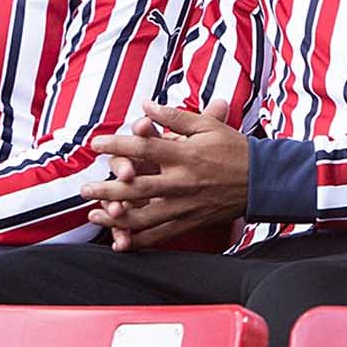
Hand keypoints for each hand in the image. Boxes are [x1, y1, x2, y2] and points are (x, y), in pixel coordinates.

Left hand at [80, 100, 246, 250]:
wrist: (263, 181)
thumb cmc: (235, 149)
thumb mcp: (207, 126)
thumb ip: (175, 117)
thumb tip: (146, 106)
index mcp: (185, 154)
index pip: (144, 148)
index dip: (117, 144)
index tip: (96, 144)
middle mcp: (182, 182)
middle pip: (136, 187)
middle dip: (105, 188)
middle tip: (83, 189)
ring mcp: (185, 205)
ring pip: (143, 216)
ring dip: (115, 217)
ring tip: (94, 214)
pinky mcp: (190, 222)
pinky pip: (160, 236)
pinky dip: (138, 240)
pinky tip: (120, 240)